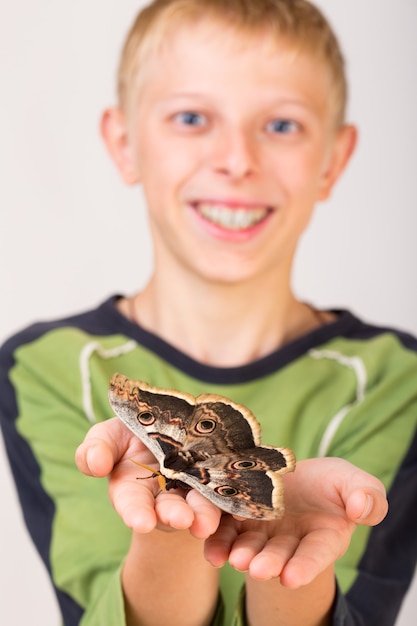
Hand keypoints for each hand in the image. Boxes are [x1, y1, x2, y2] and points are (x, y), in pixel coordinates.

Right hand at [75, 417, 220, 537]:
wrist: (171, 421)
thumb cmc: (131, 431)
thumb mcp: (109, 436)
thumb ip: (97, 449)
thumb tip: (95, 463)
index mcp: (133, 490)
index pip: (133, 505)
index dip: (136, 514)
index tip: (141, 523)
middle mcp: (165, 496)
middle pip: (170, 509)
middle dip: (175, 515)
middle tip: (184, 521)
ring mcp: (194, 490)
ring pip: (200, 505)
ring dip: (204, 514)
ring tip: (207, 522)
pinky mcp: (220, 480)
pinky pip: (227, 490)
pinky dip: (231, 499)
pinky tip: (237, 506)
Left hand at [204, 457, 387, 587]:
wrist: (299, 473)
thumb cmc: (332, 483)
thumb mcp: (354, 482)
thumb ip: (367, 496)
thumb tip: (360, 508)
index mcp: (324, 536)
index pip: (317, 554)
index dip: (305, 566)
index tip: (292, 578)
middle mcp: (292, 541)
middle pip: (280, 555)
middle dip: (269, 562)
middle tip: (257, 569)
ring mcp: (264, 531)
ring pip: (252, 546)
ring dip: (243, 554)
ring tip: (236, 559)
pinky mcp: (240, 518)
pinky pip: (228, 530)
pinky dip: (219, 542)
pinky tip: (212, 551)